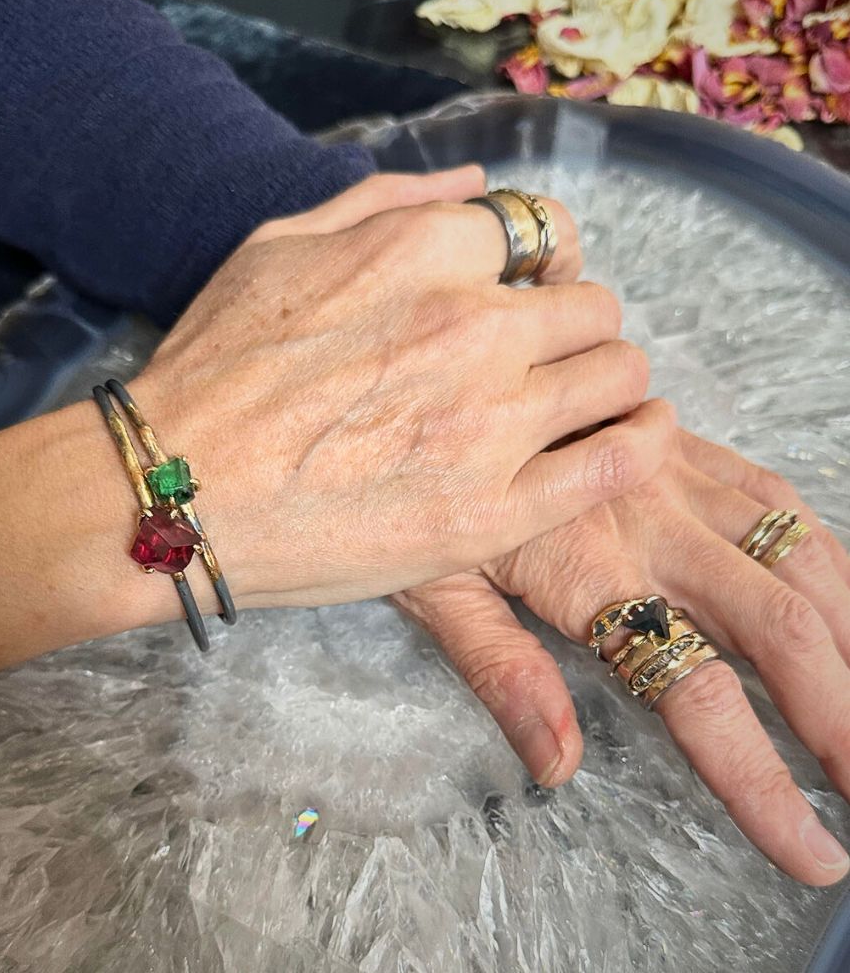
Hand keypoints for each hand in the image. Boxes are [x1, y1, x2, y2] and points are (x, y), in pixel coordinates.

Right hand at [131, 167, 666, 615]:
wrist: (170, 492)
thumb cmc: (213, 369)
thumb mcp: (278, 244)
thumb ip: (385, 198)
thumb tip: (476, 182)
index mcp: (423, 253)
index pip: (542, 236)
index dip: (538, 269)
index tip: (525, 298)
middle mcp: (470, 327)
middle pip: (592, 306)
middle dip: (574, 324)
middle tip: (544, 358)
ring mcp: (486, 424)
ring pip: (619, 375)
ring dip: (610, 379)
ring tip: (581, 400)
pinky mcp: (488, 514)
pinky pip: (616, 464)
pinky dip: (643, 442)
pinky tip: (640, 433)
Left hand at [397, 429, 849, 884]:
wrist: (439, 382)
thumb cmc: (424, 484)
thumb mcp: (434, 585)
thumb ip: (500, 670)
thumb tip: (556, 765)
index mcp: (586, 572)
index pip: (696, 695)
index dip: (760, 781)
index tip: (811, 850)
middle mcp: (650, 524)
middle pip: (778, 629)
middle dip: (843, 718)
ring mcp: (675, 477)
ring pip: (800, 558)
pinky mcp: (684, 446)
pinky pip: (779, 498)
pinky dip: (829, 556)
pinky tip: (845, 602)